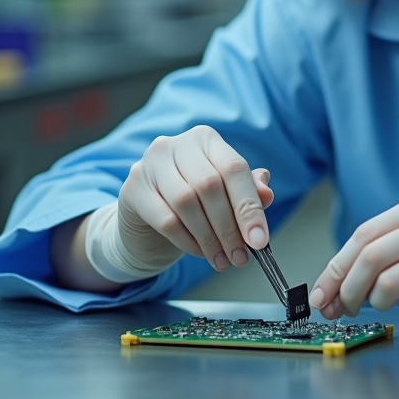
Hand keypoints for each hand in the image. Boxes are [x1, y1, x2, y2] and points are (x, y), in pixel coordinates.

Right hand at [117, 125, 273, 272]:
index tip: (260, 239)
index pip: (234, 168)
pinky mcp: (132, 189)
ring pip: (187, 202)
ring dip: (209, 238)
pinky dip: (187, 241)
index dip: (249, 206)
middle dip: (229, 228)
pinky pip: (166, 220)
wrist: (146, 217)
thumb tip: (266, 194)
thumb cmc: (193, 200)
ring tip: (222, 259)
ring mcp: (150, 164)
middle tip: (240, 256)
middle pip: (210, 186)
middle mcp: (176, 144)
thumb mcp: (224, 193)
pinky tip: (199, 252)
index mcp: (206, 139)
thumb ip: (247, 191)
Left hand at [309, 185, 398, 319]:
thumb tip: (335, 286)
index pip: (366, 234)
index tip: (321, 293)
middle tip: (342, 307)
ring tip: (386, 302)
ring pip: (391, 284)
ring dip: (378, 301)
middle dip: (349, 289)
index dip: (337, 267)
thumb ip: (388, 247)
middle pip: (373, 258)